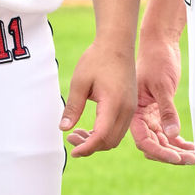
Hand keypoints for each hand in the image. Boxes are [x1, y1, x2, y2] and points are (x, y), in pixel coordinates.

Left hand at [59, 38, 136, 158]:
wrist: (117, 43)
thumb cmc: (97, 59)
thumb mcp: (80, 82)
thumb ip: (73, 107)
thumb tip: (64, 129)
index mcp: (114, 103)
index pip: (101, 136)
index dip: (86, 148)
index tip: (72, 151)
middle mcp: (127, 109)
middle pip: (110, 141)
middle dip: (90, 146)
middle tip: (71, 138)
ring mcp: (131, 108)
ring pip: (115, 137)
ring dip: (97, 141)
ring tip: (77, 133)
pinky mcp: (130, 105)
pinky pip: (119, 128)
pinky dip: (105, 133)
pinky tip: (90, 128)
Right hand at [130, 34, 194, 165]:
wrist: (160, 44)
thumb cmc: (157, 60)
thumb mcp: (162, 86)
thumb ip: (166, 111)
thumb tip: (172, 136)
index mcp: (134, 111)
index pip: (144, 140)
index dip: (159, 152)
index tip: (176, 157)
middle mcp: (141, 116)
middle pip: (154, 144)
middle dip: (171, 154)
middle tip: (191, 159)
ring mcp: (151, 114)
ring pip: (163, 140)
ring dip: (178, 150)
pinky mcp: (161, 110)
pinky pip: (169, 132)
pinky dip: (180, 141)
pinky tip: (192, 147)